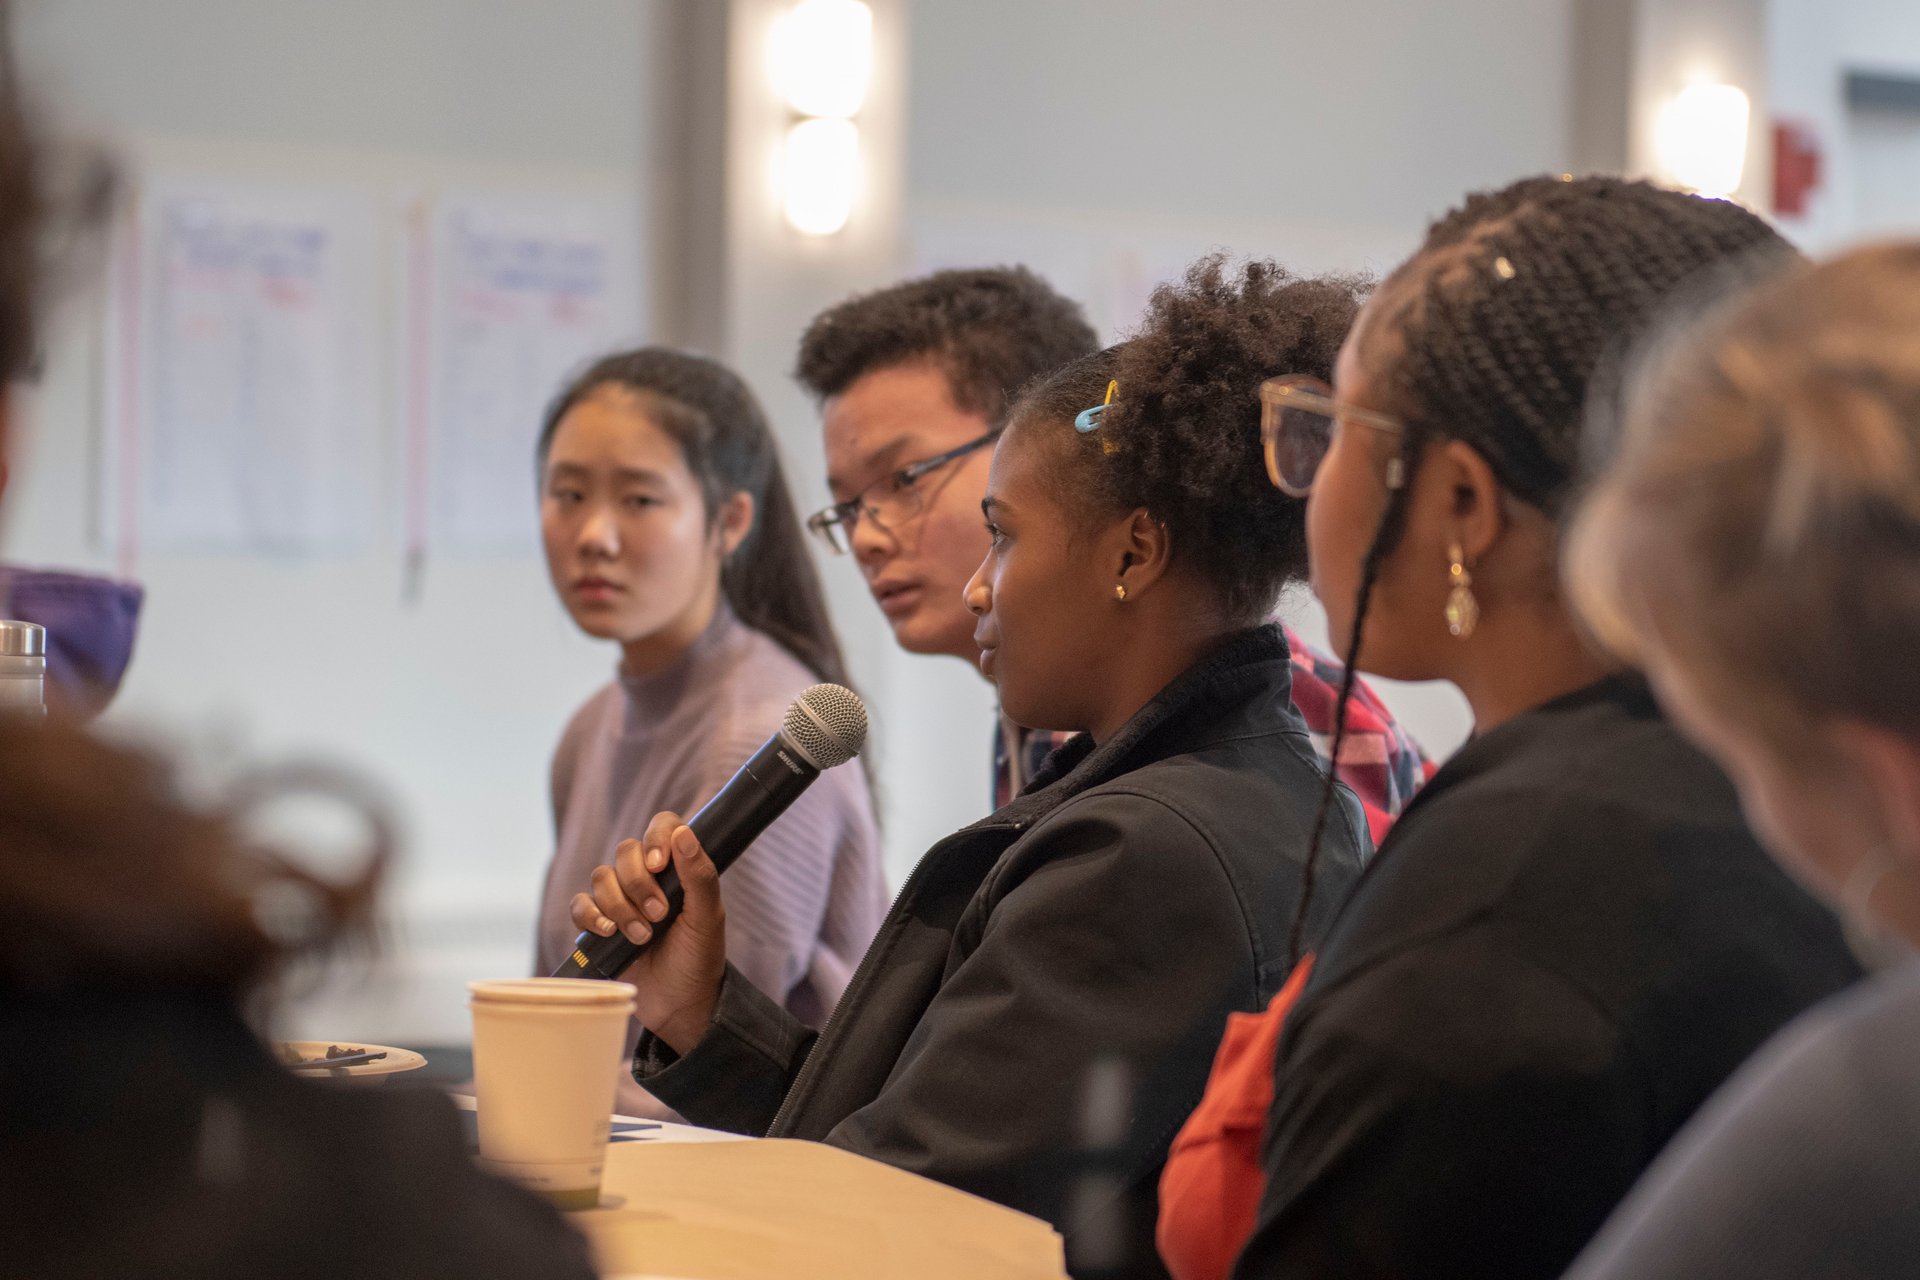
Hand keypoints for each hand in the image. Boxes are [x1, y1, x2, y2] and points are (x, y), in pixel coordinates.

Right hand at [569, 811, 725, 1054]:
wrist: (680, 1005)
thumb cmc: (699, 958)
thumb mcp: (708, 918)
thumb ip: (699, 876)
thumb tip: (683, 833)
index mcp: (677, 869)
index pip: (662, 826)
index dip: (655, 838)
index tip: (660, 865)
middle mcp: (647, 878)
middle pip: (625, 852)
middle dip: (639, 884)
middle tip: (659, 914)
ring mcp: (621, 900)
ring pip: (602, 877)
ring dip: (620, 907)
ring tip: (642, 936)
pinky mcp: (599, 925)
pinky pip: (580, 904)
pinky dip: (591, 915)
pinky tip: (609, 933)